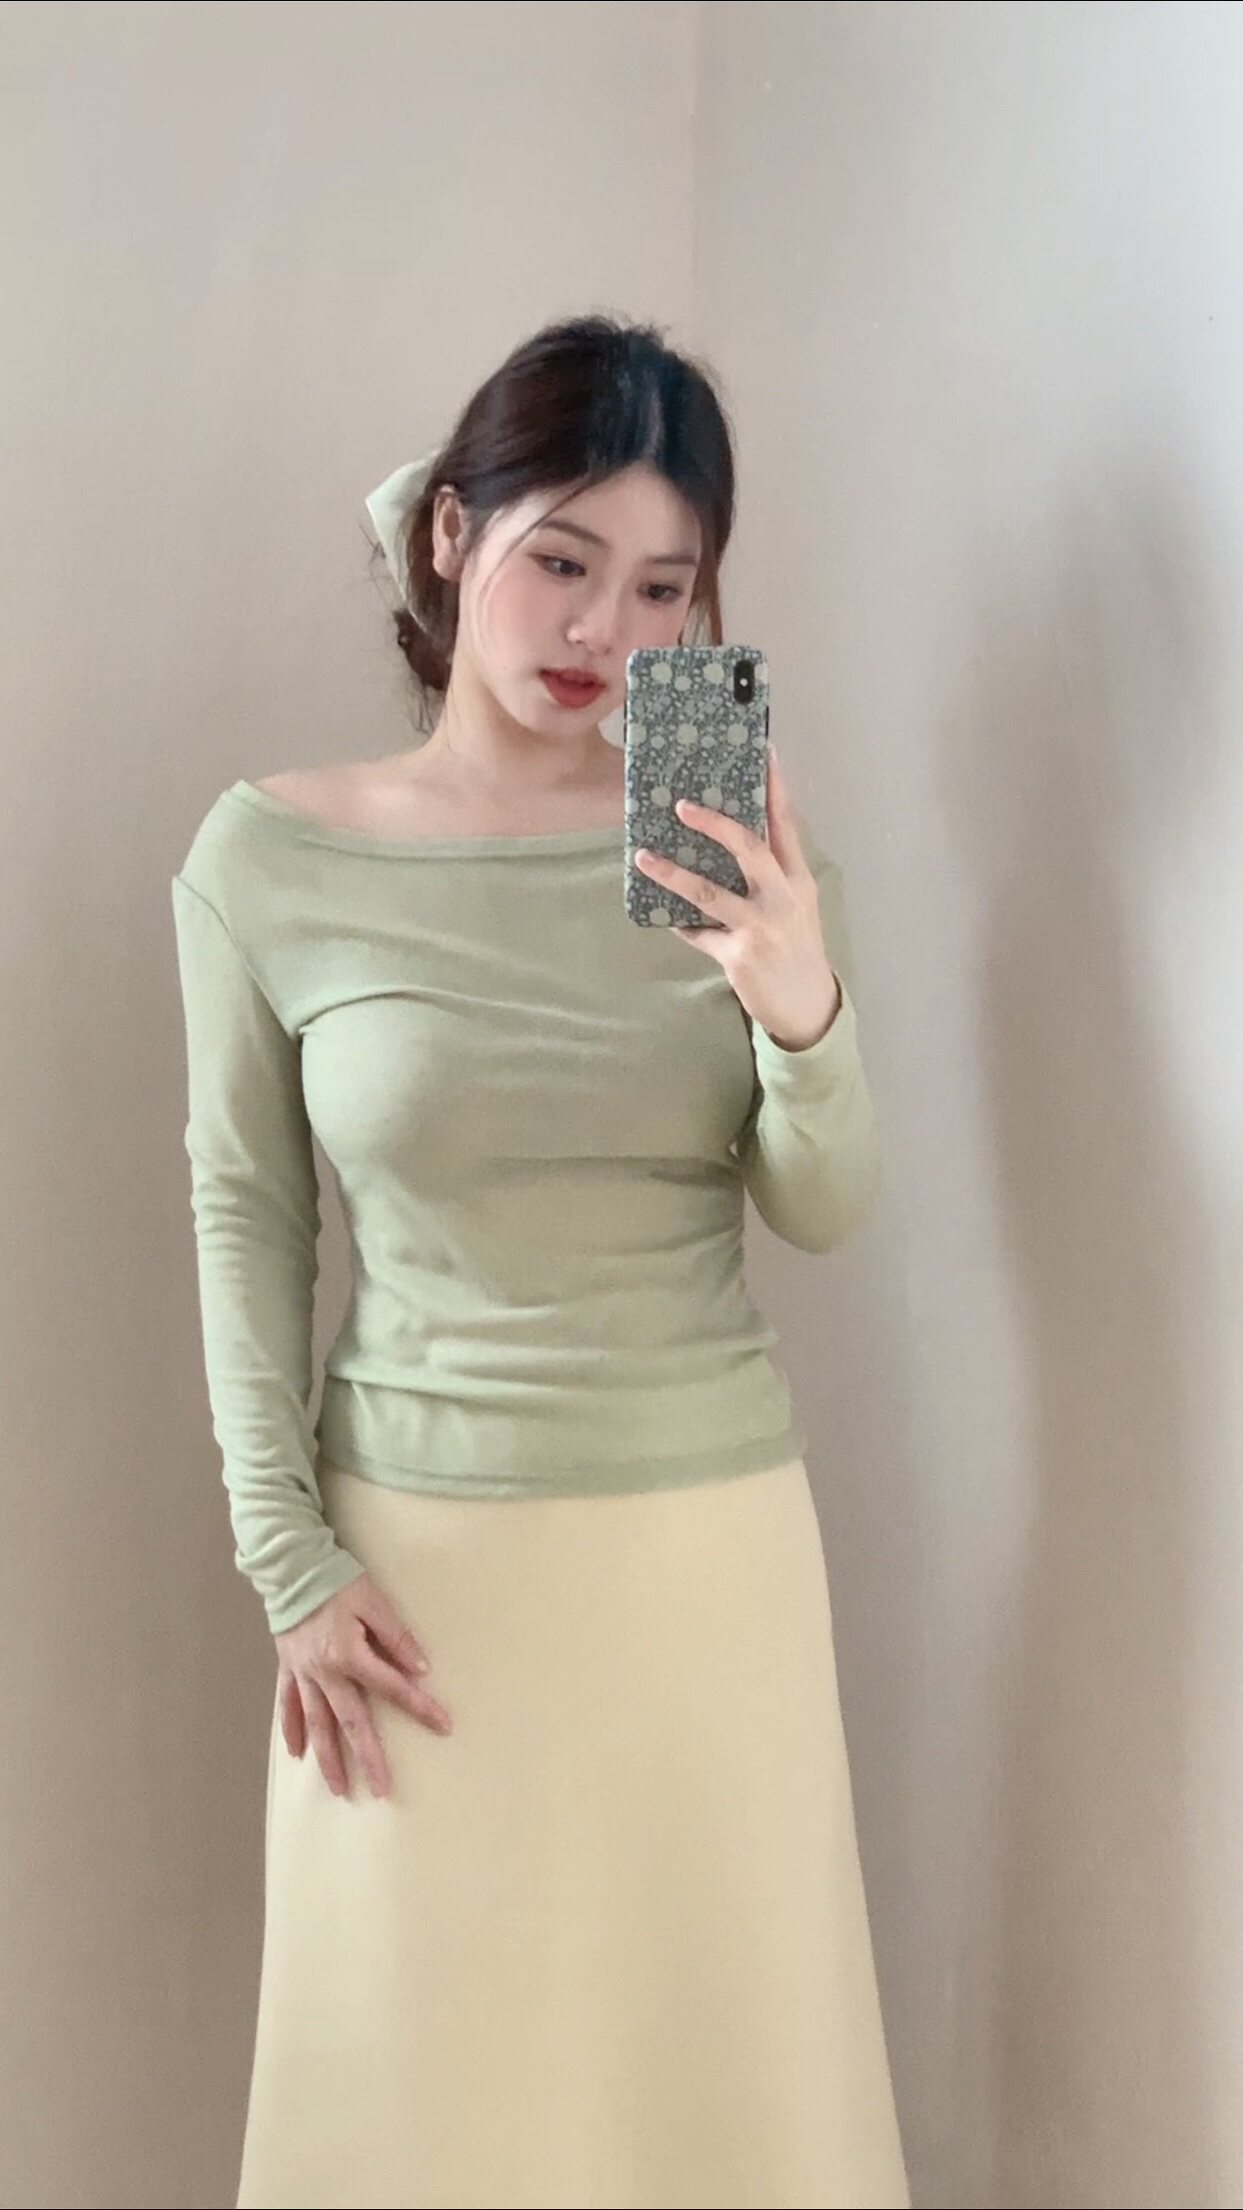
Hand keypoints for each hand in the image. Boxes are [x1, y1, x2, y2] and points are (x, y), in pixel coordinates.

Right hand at [274, 1571, 452, 1800]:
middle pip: (351, 1722)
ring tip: (339, 1788)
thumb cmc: (337, 1581)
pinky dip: (292, 1729)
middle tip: (381, 1789)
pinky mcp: (288, 1668)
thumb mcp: (374, 1602)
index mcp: (350, 1655)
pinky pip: (288, 1705)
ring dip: (328, 1758)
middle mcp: (326, 1673)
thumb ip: (397, 1637)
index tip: (444, 1727)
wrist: (291, 1568)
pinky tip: (297, 1753)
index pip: (393, 1687)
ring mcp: (304, 1674)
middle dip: (367, 1758)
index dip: (420, 1707)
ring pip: (318, 1724)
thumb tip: (421, 1668)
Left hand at [634, 744, 841, 1049]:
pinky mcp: (739, 954)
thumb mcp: (795, 907)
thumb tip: (725, 844)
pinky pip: (698, 933)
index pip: (787, 825)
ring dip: (672, 873)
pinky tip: (664, 916)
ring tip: (644, 857)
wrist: (807, 1005)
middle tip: (682, 806)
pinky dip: (681, 924)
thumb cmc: (796, 948)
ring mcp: (760, 926)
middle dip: (715, 824)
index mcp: (798, 880)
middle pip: (749, 848)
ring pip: (710, 892)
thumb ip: (769, 878)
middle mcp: (783, 898)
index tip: (765, 751)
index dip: (776, 788)